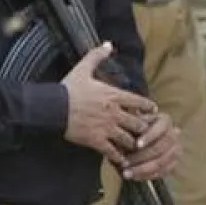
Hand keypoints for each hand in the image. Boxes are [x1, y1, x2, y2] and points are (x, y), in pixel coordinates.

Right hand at [61, 43, 156, 164]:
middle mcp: (114, 113)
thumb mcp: (82, 69)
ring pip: (129, 140)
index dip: (148, 108)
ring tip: (135, 147)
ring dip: (133, 144)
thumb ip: (97, 56)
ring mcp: (106, 128)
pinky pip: (113, 152)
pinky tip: (121, 160)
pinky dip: (119, 157)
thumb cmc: (67, 89)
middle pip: (138, 124)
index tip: (153, 112)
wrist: (53, 107)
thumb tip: (107, 44)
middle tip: (145, 132)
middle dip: (142, 129)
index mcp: (114, 95)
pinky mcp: (96, 141)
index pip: (140, 102)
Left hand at [120, 112, 181, 180]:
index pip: (161, 128)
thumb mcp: (129, 124)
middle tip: (124, 163)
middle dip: (142, 157)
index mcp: (165, 121)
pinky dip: (148, 176)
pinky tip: (135, 177)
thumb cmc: (129, 129)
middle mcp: (174, 134)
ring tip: (126, 173)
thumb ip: (130, 127)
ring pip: (162, 162)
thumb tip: (128, 133)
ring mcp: (175, 150)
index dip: (150, 136)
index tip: (136, 145)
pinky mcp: (173, 163)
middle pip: (161, 147)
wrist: (133, 140)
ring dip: (143, 169)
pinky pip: (163, 172)